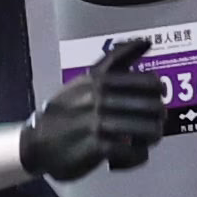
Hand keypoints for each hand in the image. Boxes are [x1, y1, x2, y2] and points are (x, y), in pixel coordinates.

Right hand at [20, 37, 168, 178]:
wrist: (37, 142)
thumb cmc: (67, 109)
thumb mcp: (87, 80)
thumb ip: (115, 62)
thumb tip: (146, 41)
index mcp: (98, 80)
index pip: (147, 81)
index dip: (158, 91)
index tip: (157, 96)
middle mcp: (98, 98)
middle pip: (151, 106)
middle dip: (159, 115)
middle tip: (155, 120)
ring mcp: (96, 123)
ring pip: (145, 129)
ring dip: (152, 135)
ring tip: (148, 138)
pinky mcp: (95, 148)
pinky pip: (131, 151)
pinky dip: (138, 155)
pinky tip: (134, 153)